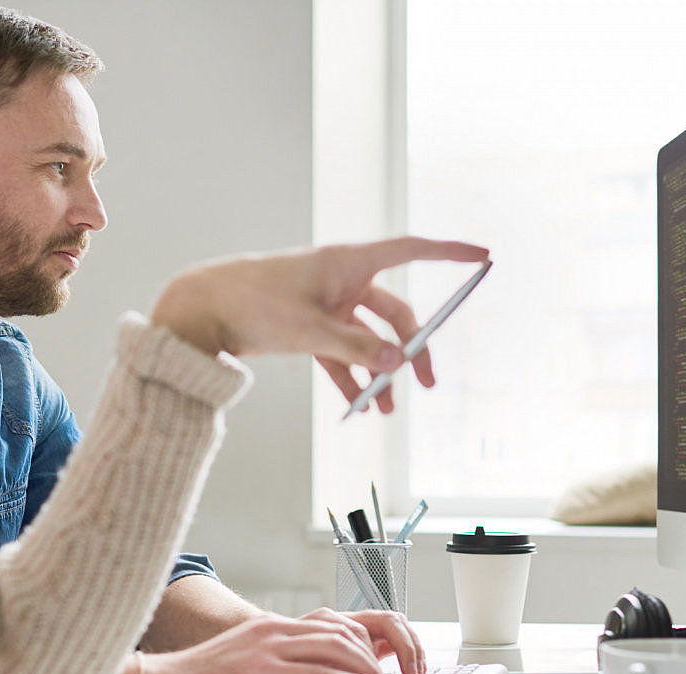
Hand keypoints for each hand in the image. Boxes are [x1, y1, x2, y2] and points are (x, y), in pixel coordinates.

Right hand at [138, 608, 426, 673]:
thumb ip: (277, 667)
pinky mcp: (261, 671)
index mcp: (270, 626)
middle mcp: (273, 630)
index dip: (362, 642)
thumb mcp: (246, 666)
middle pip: (340, 631)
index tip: (380, 663)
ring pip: (335, 648)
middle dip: (374, 653)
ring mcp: (267, 648)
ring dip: (368, 668)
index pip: (331, 624)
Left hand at [150, 237, 489, 411]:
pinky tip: (358, 407)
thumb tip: (398, 362)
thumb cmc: (252, 303)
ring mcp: (325, 305)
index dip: (448, 254)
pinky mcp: (308, 328)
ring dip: (378, 373)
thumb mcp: (308, 329)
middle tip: (423, 382)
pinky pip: (340, 354)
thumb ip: (356, 346)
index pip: (411, 250)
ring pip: (367, 340)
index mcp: (346, 262)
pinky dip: (350, 378)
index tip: (483, 256)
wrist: (202, 310)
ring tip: (384, 410)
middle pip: (393, 312)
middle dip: (411, 347)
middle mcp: (341, 280)